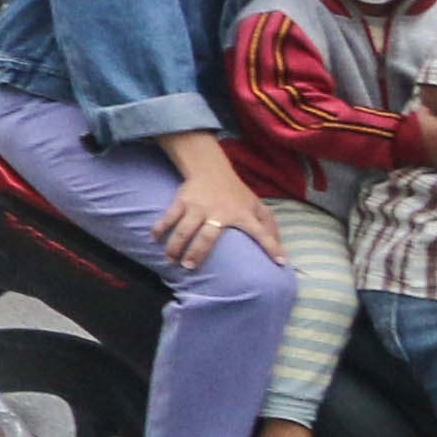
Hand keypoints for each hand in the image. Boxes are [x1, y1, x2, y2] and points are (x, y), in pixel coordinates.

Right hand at [156, 144, 279, 270]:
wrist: (211, 169)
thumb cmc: (235, 193)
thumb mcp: (256, 205)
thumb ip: (270, 226)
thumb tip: (282, 253)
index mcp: (242, 214)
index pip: (261, 232)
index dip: (272, 247)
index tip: (280, 263)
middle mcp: (220, 212)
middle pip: (207, 236)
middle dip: (197, 253)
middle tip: (189, 267)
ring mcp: (199, 206)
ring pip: (184, 229)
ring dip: (176, 246)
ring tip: (172, 261)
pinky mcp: (182, 201)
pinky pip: (169, 217)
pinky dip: (160, 228)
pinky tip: (154, 239)